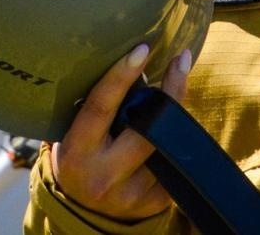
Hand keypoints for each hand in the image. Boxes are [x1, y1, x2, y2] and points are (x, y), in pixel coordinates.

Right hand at [50, 43, 193, 219]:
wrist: (84, 209)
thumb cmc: (82, 155)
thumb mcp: (77, 133)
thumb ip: (101, 109)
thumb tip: (139, 64)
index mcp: (77, 153)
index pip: (101, 107)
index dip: (122, 75)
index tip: (142, 49)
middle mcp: (102, 177)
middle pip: (148, 129)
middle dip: (171, 92)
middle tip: (182, 61)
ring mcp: (129, 195)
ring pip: (166, 146)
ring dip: (174, 120)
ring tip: (172, 101)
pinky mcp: (153, 204)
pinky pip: (175, 165)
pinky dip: (176, 145)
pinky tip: (171, 136)